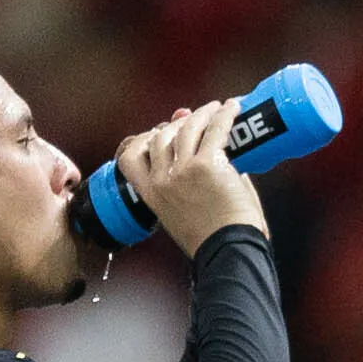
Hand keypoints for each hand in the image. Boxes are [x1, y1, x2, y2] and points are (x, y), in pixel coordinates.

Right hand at [115, 97, 265, 255]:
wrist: (228, 254)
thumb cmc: (216, 240)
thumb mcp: (187, 214)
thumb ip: (192, 184)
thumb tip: (213, 151)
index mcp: (151, 195)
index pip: (129, 157)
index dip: (143, 139)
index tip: (160, 131)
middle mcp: (161, 180)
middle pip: (159, 137)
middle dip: (177, 124)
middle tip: (195, 119)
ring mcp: (182, 170)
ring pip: (187, 128)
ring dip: (203, 114)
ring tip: (218, 108)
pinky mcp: (207, 165)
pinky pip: (215, 130)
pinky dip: (224, 115)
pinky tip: (233, 108)